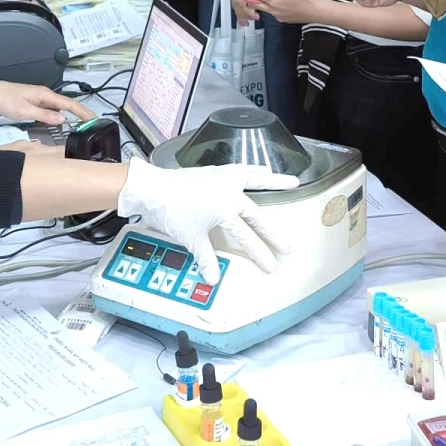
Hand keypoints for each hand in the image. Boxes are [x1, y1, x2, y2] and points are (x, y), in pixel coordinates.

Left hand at [0, 81, 94, 124]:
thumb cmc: (7, 101)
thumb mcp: (24, 111)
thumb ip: (44, 115)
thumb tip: (63, 120)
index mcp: (46, 95)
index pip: (70, 104)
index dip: (83, 112)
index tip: (94, 119)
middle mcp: (47, 96)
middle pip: (69, 105)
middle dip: (82, 114)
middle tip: (94, 124)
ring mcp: (42, 100)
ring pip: (61, 109)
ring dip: (73, 116)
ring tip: (83, 127)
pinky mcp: (37, 104)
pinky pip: (53, 111)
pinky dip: (62, 118)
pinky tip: (64, 125)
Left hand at [116, 158, 299, 282]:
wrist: (153, 189)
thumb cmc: (171, 211)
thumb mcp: (190, 239)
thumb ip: (205, 258)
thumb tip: (212, 277)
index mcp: (225, 210)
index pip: (247, 237)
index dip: (260, 253)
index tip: (270, 264)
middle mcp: (230, 192)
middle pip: (257, 215)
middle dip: (273, 232)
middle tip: (288, 245)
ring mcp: (224, 178)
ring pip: (256, 179)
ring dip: (275, 182)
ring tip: (292, 182)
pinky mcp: (216, 171)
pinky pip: (241, 169)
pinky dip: (252, 169)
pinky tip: (259, 169)